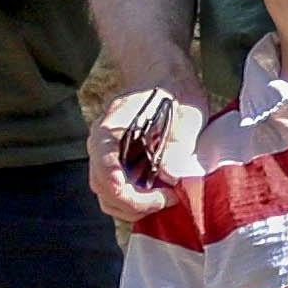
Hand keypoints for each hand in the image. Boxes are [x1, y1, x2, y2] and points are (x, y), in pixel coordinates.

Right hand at [90, 77, 207, 224]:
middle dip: (136, 204)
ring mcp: (108, 159)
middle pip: (104, 190)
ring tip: (168, 198)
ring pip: (109, 199)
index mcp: (110, 128)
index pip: (104, 166)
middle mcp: (102, 147)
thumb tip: (170, 177)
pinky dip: (138, 204)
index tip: (158, 197)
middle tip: (171, 198)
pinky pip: (119, 197)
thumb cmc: (176, 91)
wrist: (166, 80)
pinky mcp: (119, 169)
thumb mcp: (185, 114)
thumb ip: (177, 144)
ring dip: (136, 208)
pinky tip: (162, 196)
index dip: (125, 191)